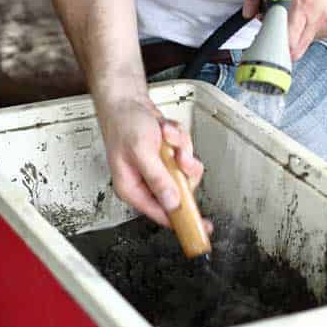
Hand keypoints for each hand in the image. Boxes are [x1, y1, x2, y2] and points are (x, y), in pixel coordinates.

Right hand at [96, 95, 208, 229]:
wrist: (127, 100)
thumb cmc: (124, 124)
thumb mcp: (141, 152)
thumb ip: (157, 178)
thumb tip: (172, 202)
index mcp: (132, 189)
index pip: (160, 213)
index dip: (182, 220)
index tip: (202, 226)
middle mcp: (146, 182)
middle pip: (180, 190)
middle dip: (183, 168)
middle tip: (178, 155)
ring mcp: (158, 170)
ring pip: (186, 171)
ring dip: (181, 149)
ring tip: (166, 135)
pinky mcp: (167, 158)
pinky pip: (185, 155)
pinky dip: (180, 140)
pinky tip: (166, 131)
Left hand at [242, 0, 326, 60]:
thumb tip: (248, 11)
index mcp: (302, 2)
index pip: (286, 41)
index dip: (272, 43)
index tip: (264, 38)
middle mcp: (317, 17)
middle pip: (293, 51)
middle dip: (279, 44)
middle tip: (273, 27)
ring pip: (302, 46)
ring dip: (292, 36)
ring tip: (291, 14)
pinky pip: (312, 39)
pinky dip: (303, 30)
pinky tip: (305, 13)